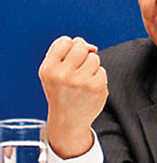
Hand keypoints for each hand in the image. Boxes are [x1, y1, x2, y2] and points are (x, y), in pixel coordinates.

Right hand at [38, 36, 107, 158]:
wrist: (68, 121)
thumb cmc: (62, 90)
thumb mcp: (53, 71)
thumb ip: (67, 51)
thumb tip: (92, 47)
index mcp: (48, 69)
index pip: (64, 41)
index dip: (68, 47)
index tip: (65, 61)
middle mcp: (63, 75)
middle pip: (81, 46)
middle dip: (82, 53)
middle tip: (76, 69)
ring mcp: (81, 82)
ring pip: (94, 57)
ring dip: (90, 66)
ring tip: (81, 80)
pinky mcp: (96, 87)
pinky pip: (102, 70)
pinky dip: (97, 77)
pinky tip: (88, 89)